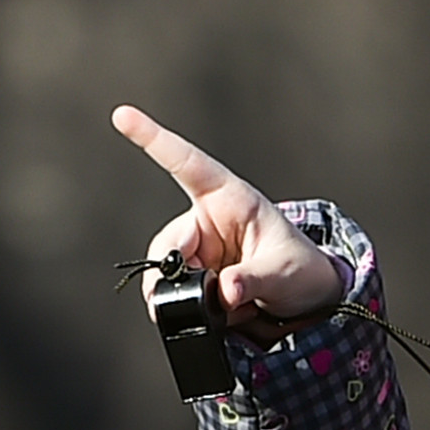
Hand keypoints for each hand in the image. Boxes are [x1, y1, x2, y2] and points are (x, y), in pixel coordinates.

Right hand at [113, 106, 346, 334]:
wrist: (307, 300)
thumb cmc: (301, 270)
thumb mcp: (284, 271)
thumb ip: (254, 279)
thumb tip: (225, 291)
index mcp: (231, 198)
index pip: (186, 163)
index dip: (153, 138)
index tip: (122, 115)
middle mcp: (208, 220)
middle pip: (171, 238)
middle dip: (172, 267)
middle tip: (190, 292)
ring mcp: (199, 249)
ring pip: (166, 266)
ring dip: (177, 290)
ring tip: (214, 307)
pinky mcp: (195, 275)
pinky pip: (173, 288)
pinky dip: (184, 305)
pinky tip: (218, 314)